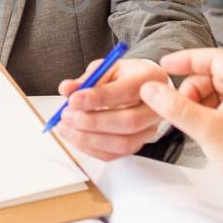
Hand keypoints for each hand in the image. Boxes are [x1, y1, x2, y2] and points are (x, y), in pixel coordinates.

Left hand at [51, 56, 169, 159]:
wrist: (141, 88)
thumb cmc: (125, 77)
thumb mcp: (107, 68)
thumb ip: (88, 78)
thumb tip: (67, 89)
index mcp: (150, 79)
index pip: (128, 92)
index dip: (99, 98)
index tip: (74, 99)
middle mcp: (155, 108)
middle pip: (129, 122)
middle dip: (92, 122)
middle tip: (67, 115)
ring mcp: (148, 130)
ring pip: (122, 143)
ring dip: (88, 138)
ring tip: (66, 126)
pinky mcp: (137, 145)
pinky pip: (114, 154)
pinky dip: (89, 148)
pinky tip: (75, 136)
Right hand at [136, 48, 222, 204]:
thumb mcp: (207, 130)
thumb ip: (176, 108)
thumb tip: (154, 92)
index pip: (214, 58)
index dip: (186, 60)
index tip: (167, 66)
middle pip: (212, 76)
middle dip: (190, 91)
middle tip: (177, 107)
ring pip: (214, 92)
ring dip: (196, 104)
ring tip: (190, 122)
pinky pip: (220, 106)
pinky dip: (205, 114)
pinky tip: (199, 128)